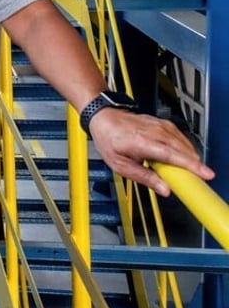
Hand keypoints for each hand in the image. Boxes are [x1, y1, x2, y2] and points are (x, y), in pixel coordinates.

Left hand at [89, 108, 213, 195]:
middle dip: (194, 164)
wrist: (103, 117)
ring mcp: (159, 125)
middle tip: (198, 179)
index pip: (172, 155)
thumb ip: (144, 177)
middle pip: (182, 149)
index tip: (204, 174)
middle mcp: (153, 132)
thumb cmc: (108, 139)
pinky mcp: (162, 123)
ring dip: (190, 156)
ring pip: (184, 142)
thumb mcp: (120, 165)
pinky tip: (184, 156)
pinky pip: (180, 136)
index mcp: (142, 142)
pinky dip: (185, 147)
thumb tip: (163, 189)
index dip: (190, 165)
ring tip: (191, 170)